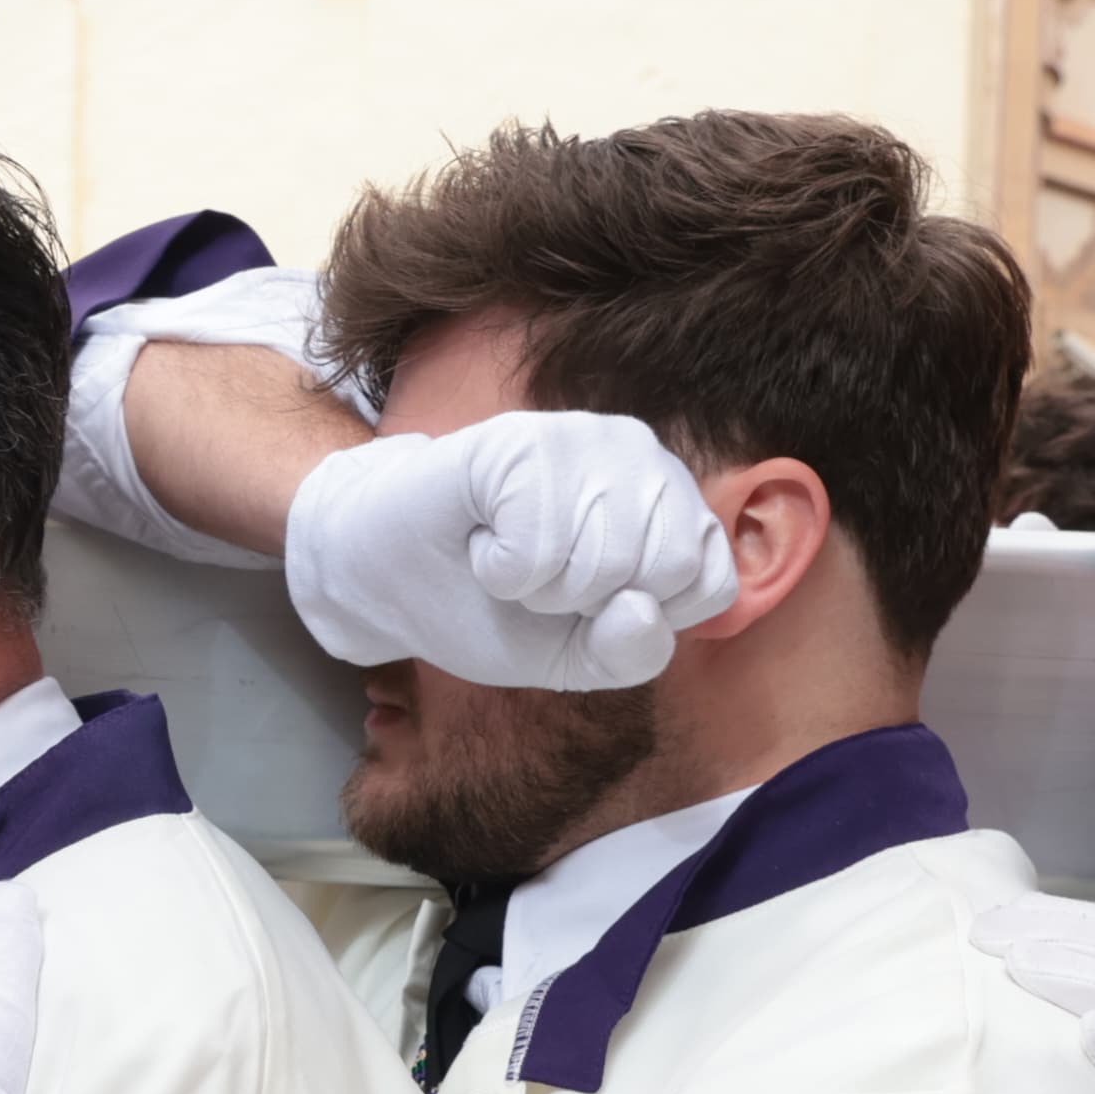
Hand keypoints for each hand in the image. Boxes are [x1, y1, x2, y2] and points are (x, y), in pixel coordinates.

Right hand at [280, 412, 736, 690]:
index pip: (709, 583)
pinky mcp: (523, 440)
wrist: (385, 575)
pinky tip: (481, 542)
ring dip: (541, 586)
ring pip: (609, 557)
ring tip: (510, 557)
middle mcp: (641, 457)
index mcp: (669, 503)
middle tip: (537, 579)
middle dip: (587, 603)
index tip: (582, 605)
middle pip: (666, 571)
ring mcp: (584, 437)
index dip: (637, 620)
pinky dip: (502, 569)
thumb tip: (640, 607)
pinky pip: (541, 545)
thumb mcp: (573, 657)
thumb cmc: (485, 607)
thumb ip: (630, 652)